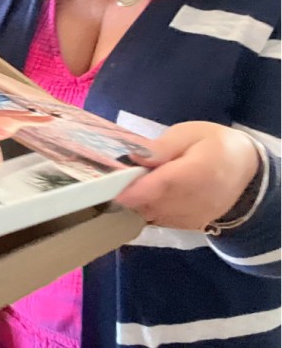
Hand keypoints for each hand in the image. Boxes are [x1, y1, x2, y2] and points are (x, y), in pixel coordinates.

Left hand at [114, 121, 259, 230]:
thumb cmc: (213, 145)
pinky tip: (149, 194)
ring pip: (156, 214)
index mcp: (201, 169)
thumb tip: (135, 157)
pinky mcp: (193, 225)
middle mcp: (200, 199)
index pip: (166, 184)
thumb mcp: (189, 134)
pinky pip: (162, 220)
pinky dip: (150, 209)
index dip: (138, 189)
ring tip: (134, 183)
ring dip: (139, 202)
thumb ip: (162, 147)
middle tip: (117, 179)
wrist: (246, 169)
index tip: (114, 190)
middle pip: (156, 202)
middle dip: (132, 193)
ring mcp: (198, 216)